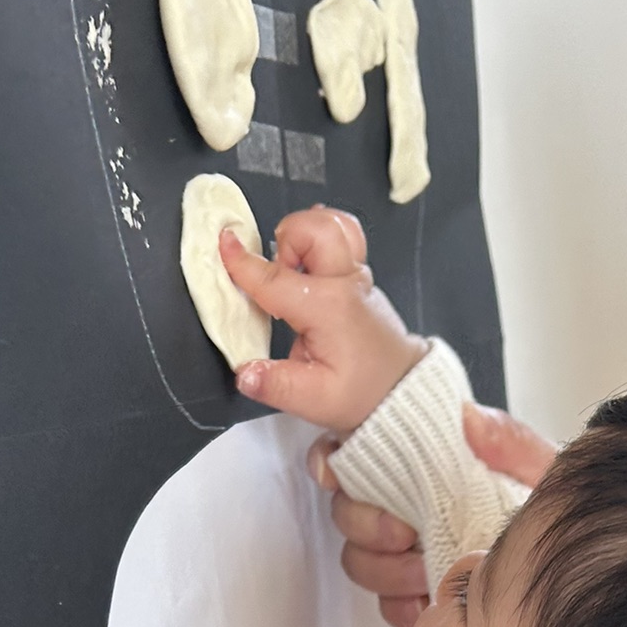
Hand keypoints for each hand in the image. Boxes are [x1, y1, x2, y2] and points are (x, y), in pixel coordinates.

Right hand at [219, 206, 424, 430]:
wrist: (402, 393)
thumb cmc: (361, 394)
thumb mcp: (315, 401)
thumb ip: (277, 385)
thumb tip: (244, 373)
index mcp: (327, 309)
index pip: (276, 279)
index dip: (243, 263)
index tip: (223, 244)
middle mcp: (345, 284)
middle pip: (316, 229)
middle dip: (288, 238)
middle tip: (278, 272)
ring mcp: (357, 277)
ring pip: (334, 225)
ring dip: (306, 234)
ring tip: (294, 267)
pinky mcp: (360, 279)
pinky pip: (343, 238)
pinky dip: (321, 239)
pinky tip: (307, 262)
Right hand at [309, 398, 560, 626]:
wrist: (567, 567)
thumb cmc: (548, 512)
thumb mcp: (540, 469)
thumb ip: (509, 442)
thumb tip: (468, 420)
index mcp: (426, 467)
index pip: (354, 454)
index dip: (332, 463)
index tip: (337, 475)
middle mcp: (407, 507)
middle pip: (347, 513)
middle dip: (368, 525)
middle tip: (406, 534)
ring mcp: (406, 554)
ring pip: (359, 560)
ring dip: (385, 569)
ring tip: (426, 572)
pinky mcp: (415, 596)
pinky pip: (385, 606)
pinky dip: (400, 607)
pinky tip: (426, 604)